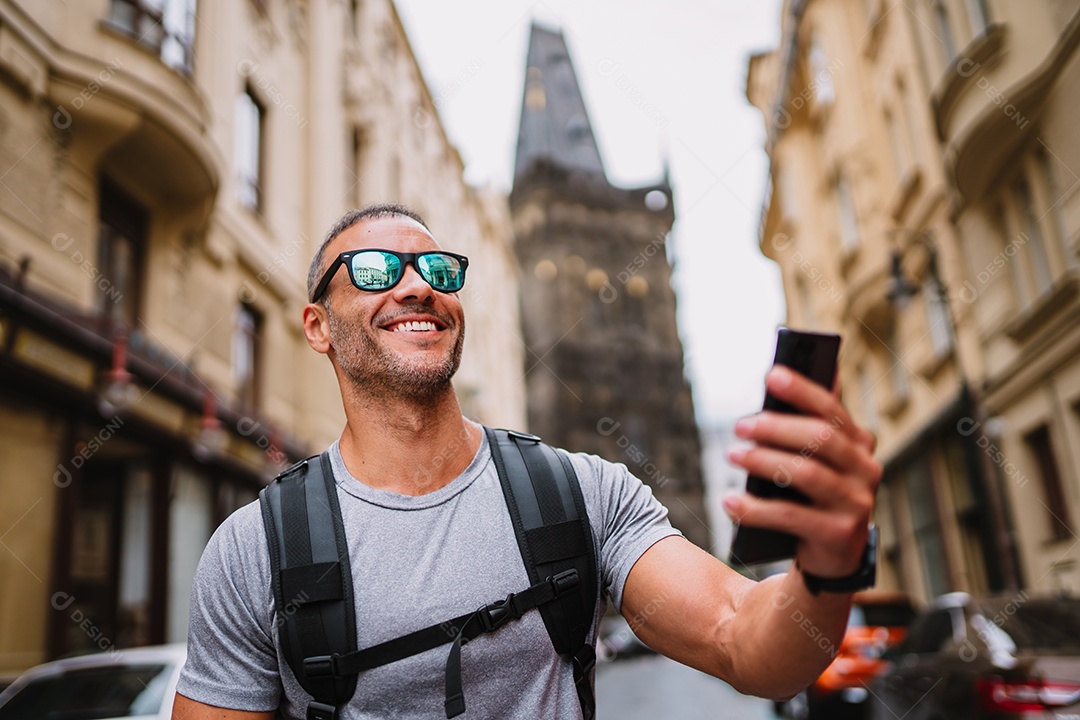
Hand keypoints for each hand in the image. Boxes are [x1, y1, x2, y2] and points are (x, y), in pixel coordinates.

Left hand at [724, 365, 880, 578]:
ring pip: (807, 474)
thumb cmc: (814, 496)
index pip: (832, 410)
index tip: (772, 374)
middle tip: (740, 425)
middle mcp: (866, 470)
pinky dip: (755, 509)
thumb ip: (807, 422)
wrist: (831, 557)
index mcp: (860, 444)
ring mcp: (857, 504)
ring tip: (732, 455)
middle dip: (777, 427)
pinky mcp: (840, 535)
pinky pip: (790, 516)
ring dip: (764, 461)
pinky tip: (728, 501)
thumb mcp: (814, 459)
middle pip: (821, 438)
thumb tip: (788, 373)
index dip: (803, 391)